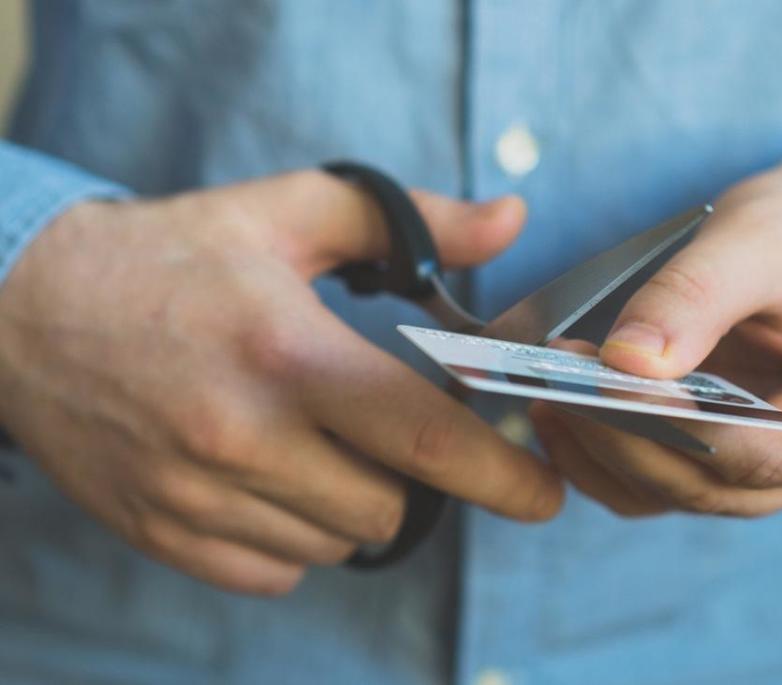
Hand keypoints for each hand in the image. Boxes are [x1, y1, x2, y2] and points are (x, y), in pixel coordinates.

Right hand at [0, 171, 563, 593]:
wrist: (26, 310)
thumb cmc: (170, 258)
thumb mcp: (285, 212)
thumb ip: (408, 221)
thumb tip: (510, 219)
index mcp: (286, 351)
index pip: (423, 436)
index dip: (500, 472)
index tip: (544, 492)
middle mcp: (242, 436)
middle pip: (388, 508)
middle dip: (410, 479)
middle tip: (385, 430)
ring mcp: (196, 496)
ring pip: (334, 545)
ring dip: (350, 504)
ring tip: (315, 442)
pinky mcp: (163, 533)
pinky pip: (274, 572)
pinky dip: (295, 535)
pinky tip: (271, 477)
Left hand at [531, 139, 781, 517]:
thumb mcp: (760, 241)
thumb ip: (696, 299)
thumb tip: (627, 363)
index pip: (760, 453)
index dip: (673, 425)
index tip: (600, 380)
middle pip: (707, 483)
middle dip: (621, 436)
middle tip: (553, 380)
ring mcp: (772, 477)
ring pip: (668, 493)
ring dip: (600, 449)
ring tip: (544, 389)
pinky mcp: (722, 467)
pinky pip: (649, 484)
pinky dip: (600, 454)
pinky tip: (558, 408)